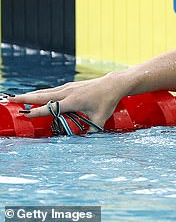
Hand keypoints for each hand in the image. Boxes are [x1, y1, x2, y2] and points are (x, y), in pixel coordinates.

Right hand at [8, 73, 123, 129]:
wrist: (113, 84)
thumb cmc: (107, 101)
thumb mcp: (100, 119)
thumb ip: (92, 131)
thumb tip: (85, 142)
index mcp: (73, 101)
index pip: (51, 107)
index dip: (38, 112)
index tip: (25, 115)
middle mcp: (68, 92)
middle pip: (43, 96)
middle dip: (26, 98)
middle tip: (10, 100)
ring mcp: (68, 88)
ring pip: (45, 92)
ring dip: (30, 95)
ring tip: (16, 98)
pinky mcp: (69, 86)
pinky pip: (51, 90)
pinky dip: (40, 93)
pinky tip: (34, 95)